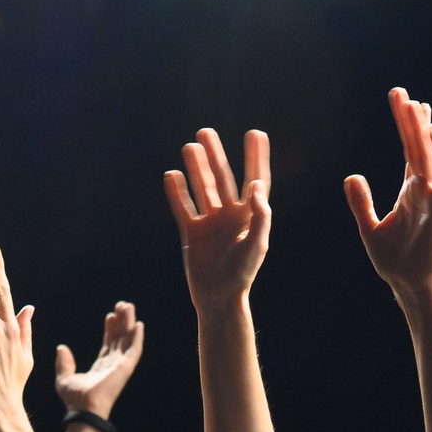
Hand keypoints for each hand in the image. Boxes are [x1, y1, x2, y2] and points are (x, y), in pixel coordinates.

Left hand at [54, 301, 144, 418]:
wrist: (83, 408)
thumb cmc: (74, 399)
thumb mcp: (64, 378)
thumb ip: (64, 362)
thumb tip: (62, 347)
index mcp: (101, 368)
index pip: (109, 344)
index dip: (110, 329)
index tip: (110, 316)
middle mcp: (113, 365)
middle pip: (120, 339)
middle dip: (122, 322)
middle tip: (122, 305)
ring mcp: (120, 366)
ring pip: (128, 340)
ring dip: (129, 323)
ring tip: (128, 306)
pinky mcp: (125, 367)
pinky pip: (134, 349)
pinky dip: (137, 337)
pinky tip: (139, 325)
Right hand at [165, 129, 271, 307]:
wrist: (218, 298)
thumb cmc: (242, 274)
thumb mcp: (256, 244)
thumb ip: (260, 215)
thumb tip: (255, 185)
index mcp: (249, 216)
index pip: (254, 179)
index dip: (256, 157)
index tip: (255, 133)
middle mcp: (230, 215)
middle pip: (222, 177)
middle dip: (215, 155)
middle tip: (206, 132)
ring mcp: (210, 222)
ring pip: (201, 188)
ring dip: (196, 168)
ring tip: (189, 147)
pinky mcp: (191, 232)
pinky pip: (183, 207)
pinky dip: (177, 192)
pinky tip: (172, 174)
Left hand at [346, 88, 431, 301]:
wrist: (407, 283)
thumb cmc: (393, 259)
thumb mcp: (369, 227)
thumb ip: (361, 202)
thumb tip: (350, 176)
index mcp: (411, 190)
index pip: (409, 149)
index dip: (404, 124)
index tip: (399, 99)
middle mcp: (425, 188)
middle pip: (418, 146)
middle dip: (410, 119)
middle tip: (400, 92)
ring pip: (430, 156)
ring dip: (424, 131)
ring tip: (415, 105)